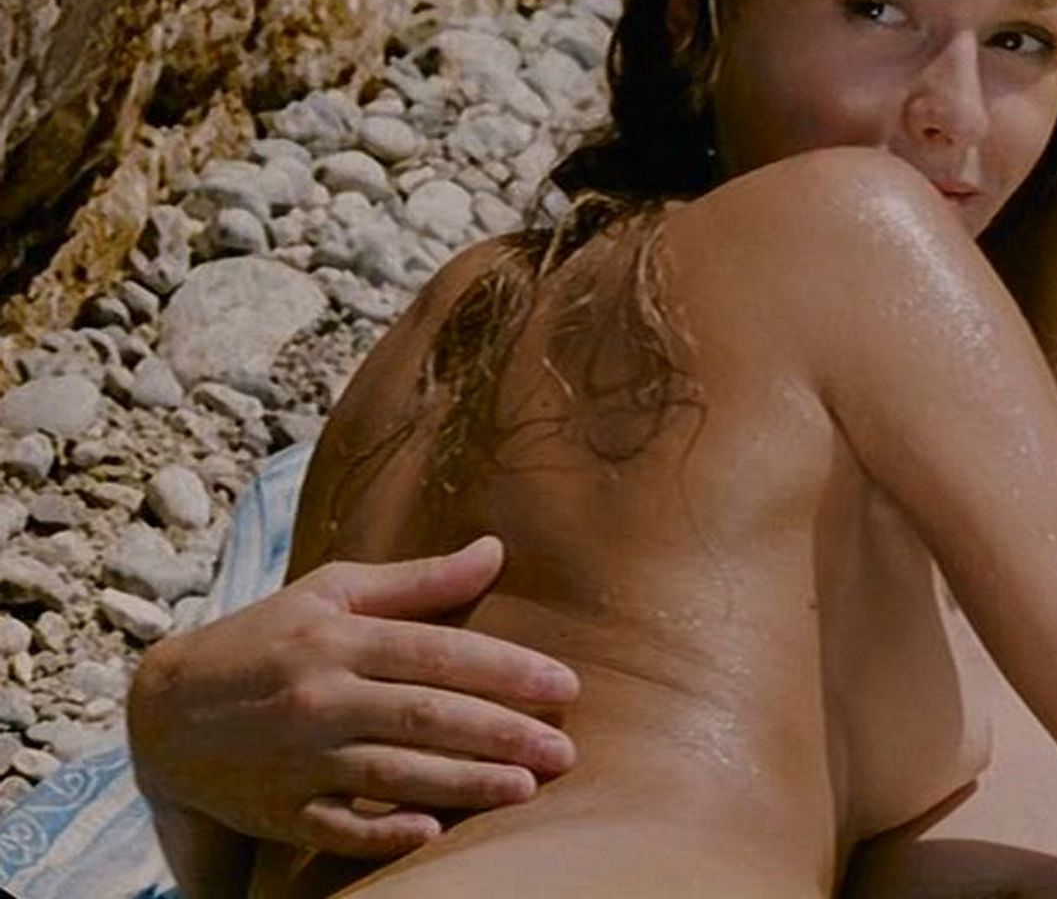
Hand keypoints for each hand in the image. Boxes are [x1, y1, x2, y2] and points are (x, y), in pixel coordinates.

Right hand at [127, 537, 579, 858]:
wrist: (165, 712)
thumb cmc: (267, 640)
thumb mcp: (333, 594)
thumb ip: (418, 581)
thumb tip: (495, 550)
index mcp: (340, 639)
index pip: (438, 653)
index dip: (505, 670)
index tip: (566, 686)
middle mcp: (321, 697)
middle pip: (424, 715)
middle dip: (501, 733)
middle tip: (564, 751)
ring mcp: (297, 757)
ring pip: (391, 773)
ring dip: (462, 783)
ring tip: (525, 789)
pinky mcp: (277, 809)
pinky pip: (334, 827)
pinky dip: (380, 832)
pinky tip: (432, 831)